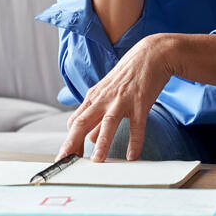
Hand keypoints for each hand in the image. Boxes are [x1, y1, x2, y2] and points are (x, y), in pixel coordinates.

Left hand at [56, 35, 174, 161]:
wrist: (150, 55)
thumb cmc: (128, 76)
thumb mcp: (108, 94)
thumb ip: (98, 117)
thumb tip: (89, 138)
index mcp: (94, 97)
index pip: (75, 121)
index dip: (69, 140)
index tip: (66, 157)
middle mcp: (103, 99)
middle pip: (82, 122)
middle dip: (72, 143)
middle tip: (65, 161)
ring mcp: (121, 100)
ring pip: (107, 123)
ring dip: (101, 143)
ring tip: (97, 161)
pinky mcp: (140, 102)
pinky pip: (136, 125)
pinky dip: (135, 142)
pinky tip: (132, 156)